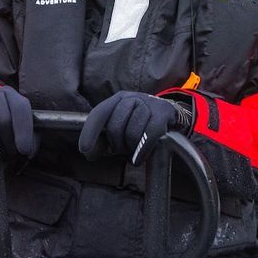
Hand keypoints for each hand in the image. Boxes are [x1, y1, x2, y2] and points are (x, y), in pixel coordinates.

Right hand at [0, 85, 37, 160]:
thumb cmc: (4, 118)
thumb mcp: (19, 122)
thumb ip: (29, 135)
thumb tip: (30, 152)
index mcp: (10, 93)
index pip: (20, 109)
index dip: (24, 131)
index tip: (25, 150)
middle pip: (3, 119)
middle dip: (9, 141)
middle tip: (12, 154)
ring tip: (2, 155)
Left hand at [78, 91, 193, 163]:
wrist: (172, 114)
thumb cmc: (142, 123)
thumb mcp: (123, 124)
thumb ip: (105, 136)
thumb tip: (89, 152)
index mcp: (118, 99)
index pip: (99, 113)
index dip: (90, 132)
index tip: (85, 150)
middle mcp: (132, 98)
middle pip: (114, 126)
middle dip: (116, 144)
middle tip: (121, 150)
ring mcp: (148, 104)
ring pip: (131, 133)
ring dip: (130, 148)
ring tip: (133, 151)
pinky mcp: (162, 114)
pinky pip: (149, 136)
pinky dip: (141, 152)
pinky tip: (138, 159)